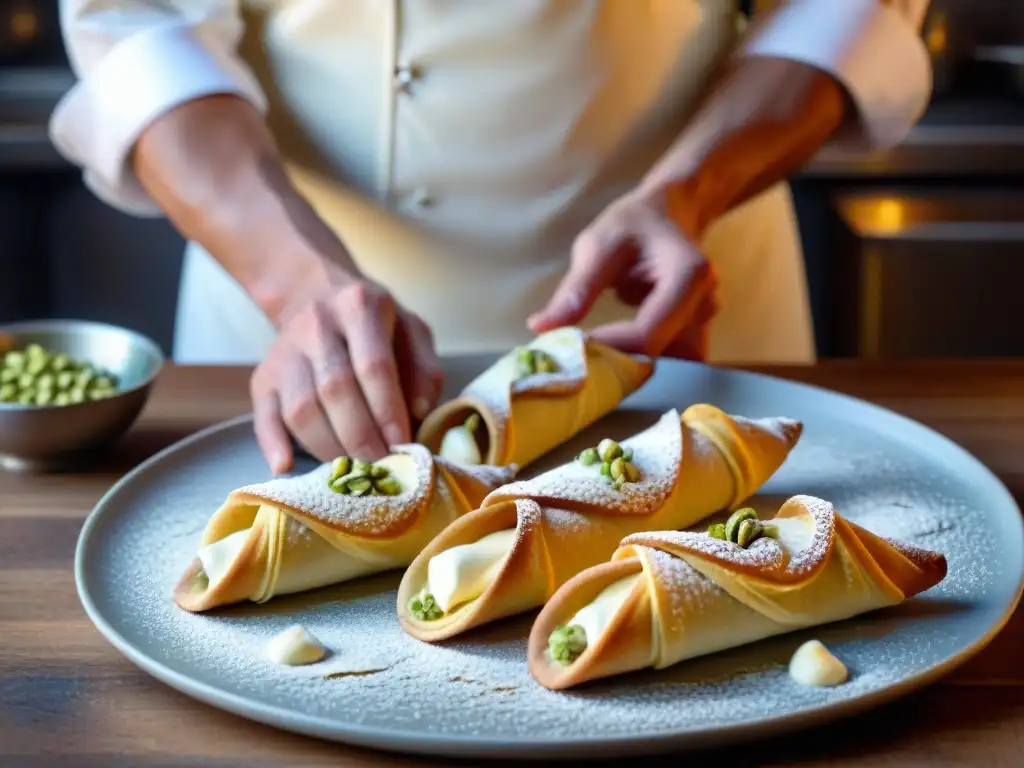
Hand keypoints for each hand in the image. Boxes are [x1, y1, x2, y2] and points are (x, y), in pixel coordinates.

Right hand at [250, 277, 443, 474]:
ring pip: (301, 408)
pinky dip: (274, 445)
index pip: (373, 366)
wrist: (316, 295)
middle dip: (360, 436)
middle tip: (380, 464)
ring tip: (352, 466)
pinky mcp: (264, 376)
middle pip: (334, 390)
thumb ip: (423, 370)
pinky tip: (288, 466)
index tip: (402, 444)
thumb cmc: (375, 324)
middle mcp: (316, 323)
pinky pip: (263, 415)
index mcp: (358, 306)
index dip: (387, 411)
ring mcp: (285, 351)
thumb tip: (417, 412)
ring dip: (328, 446)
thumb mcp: (411, 331)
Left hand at [528, 189, 717, 359]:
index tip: (569, 353)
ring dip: (627, 368)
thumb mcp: (598, 246)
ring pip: (663, 362)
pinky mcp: (695, 332)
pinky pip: (666, 358)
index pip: (646, 333)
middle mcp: (705, 304)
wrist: (670, 212)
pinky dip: (638, 361)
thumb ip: (576, 289)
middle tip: (573, 363)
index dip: (608, 350)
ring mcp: (704, 321)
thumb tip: (540, 329)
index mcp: (688, 276)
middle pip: (657, 353)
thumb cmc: (633, 223)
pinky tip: (610, 357)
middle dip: (615, 364)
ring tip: (588, 362)